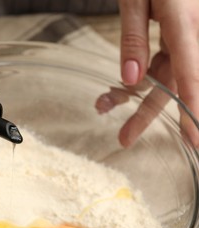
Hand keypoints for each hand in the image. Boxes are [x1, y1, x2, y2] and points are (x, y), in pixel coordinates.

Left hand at [98, 0, 198, 146]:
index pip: (191, 73)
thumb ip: (133, 38)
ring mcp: (188, 32)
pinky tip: (117, 86)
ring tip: (105, 106)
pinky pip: (161, 60)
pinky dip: (139, 73)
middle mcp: (192, 31)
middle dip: (147, 112)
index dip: (194, 107)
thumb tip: (130, 79)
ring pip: (166, 74)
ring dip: (136, 94)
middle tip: (125, 138)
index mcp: (184, 20)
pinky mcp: (178, 32)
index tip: (196, 138)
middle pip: (175, 81)